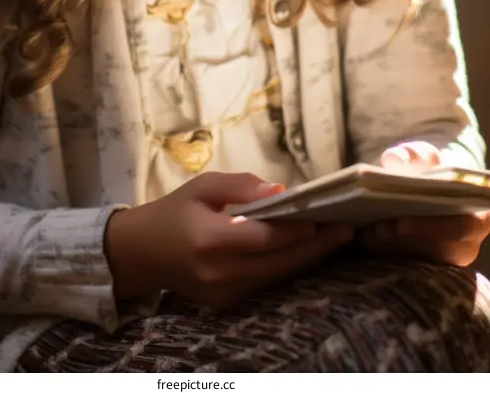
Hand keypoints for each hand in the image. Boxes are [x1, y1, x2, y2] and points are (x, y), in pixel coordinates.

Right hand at [104, 171, 354, 309]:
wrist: (142, 253)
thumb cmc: (174, 211)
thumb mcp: (202, 186)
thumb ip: (240, 186)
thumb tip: (280, 191)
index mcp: (209, 240)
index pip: (263, 239)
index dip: (295, 230)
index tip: (323, 216)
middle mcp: (218, 273)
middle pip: (278, 263)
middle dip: (315, 247)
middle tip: (347, 229)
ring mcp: (223, 293)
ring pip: (277, 277)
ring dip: (307, 258)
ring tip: (337, 238)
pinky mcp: (226, 303)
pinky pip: (265, 283)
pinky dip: (288, 266)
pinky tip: (308, 250)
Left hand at [359, 141, 489, 266]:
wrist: (428, 187)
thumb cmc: (430, 170)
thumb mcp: (423, 156)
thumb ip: (411, 154)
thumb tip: (394, 160)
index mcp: (476, 219)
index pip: (460, 229)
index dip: (430, 228)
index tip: (400, 222)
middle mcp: (464, 247)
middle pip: (433, 250)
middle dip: (402, 241)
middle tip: (376, 228)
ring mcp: (443, 260)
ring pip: (415, 261)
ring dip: (388, 248)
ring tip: (365, 232)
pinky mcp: (423, 267)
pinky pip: (401, 265)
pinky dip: (381, 251)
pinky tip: (362, 237)